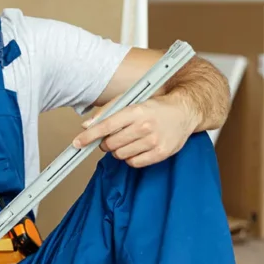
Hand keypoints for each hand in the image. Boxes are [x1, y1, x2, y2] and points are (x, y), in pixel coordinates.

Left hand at [72, 94, 198, 167]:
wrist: (185, 111)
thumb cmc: (156, 106)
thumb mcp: (132, 101)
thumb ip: (108, 111)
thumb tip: (87, 125)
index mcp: (136, 111)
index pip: (106, 126)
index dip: (88, 136)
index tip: (77, 143)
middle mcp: (145, 126)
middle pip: (111, 144)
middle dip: (106, 143)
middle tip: (113, 138)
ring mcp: (154, 141)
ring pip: (120, 155)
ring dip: (118, 151)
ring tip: (129, 141)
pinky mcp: (161, 153)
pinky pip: (134, 163)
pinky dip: (130, 158)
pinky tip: (137, 148)